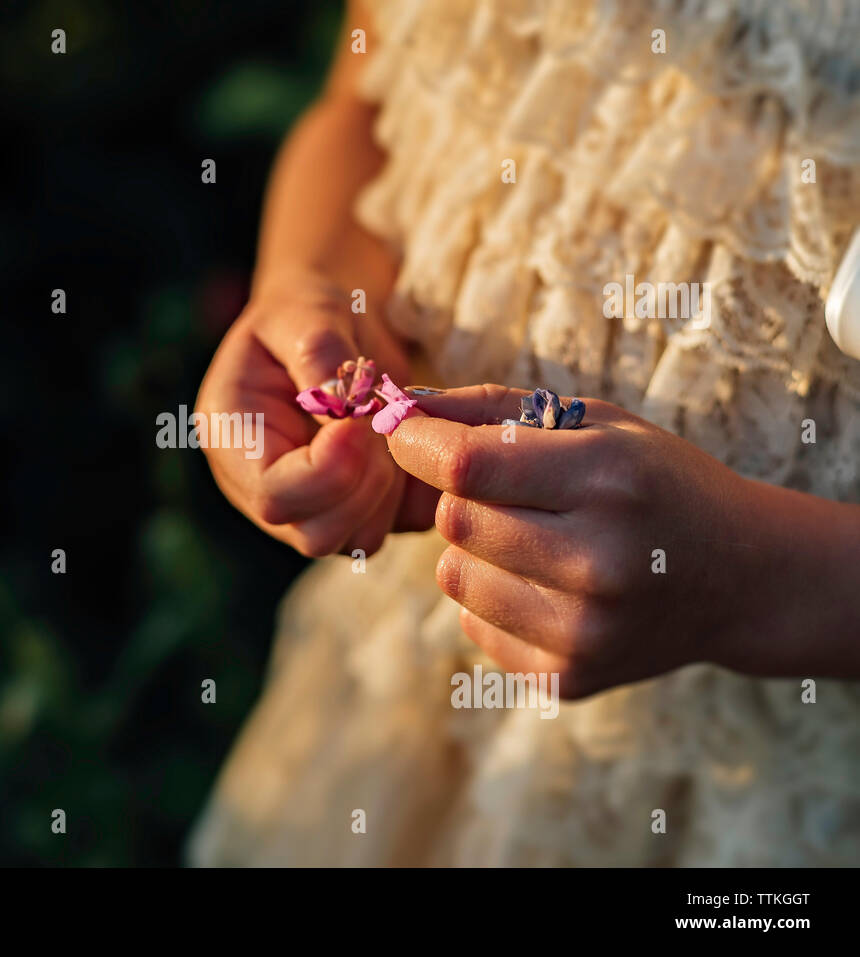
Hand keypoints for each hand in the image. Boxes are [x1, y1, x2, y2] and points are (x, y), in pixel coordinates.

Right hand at [196, 272, 438, 556]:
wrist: (330, 328)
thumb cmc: (307, 313)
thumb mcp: (306, 313)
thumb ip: (318, 355)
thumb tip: (342, 406)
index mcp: (231, 439)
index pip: (273, 495)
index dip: (329, 469)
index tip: (364, 415)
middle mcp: (260, 488)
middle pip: (315, 533)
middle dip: (366, 481)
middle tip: (385, 417)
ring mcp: (307, 508)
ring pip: (359, 540)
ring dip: (392, 486)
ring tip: (392, 424)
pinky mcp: (351, 513)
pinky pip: (395, 527)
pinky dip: (413, 492)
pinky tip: (409, 441)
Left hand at [386, 384, 800, 696]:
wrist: (741, 576)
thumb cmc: (653, 481)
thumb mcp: (594, 423)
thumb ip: (491, 409)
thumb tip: (398, 407)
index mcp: (608, 482)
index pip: (468, 465)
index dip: (417, 444)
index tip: (402, 429)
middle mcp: (598, 562)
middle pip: (454, 521)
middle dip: (460, 496)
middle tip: (507, 490)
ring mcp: (583, 631)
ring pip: (453, 576)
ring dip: (473, 550)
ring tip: (534, 539)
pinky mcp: (567, 677)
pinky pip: (472, 625)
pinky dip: (490, 599)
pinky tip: (547, 586)